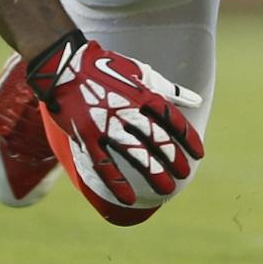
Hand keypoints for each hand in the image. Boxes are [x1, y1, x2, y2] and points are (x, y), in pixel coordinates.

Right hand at [25, 30, 202, 207]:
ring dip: (153, 172)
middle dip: (173, 158)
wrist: (64, 66)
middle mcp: (128, 110)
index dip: (188, 138)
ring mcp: (106, 124)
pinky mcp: (85, 135)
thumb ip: (168, 89)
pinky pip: (103, 164)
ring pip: (135, 153)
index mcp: (144, 94)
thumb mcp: (140, 73)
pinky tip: (129, 198)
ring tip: (168, 189)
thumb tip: (197, 100)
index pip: (172, 120)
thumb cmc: (105, 67)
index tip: (199, 154)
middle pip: (157, 139)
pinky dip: (116, 182)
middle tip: (184, 175)